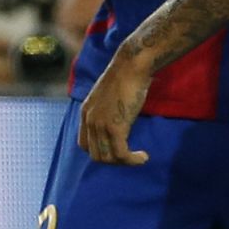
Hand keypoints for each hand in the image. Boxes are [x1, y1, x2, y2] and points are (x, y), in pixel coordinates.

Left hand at [77, 49, 150, 164]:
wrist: (131, 66)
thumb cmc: (125, 77)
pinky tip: (143, 157)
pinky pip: (121, 154)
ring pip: (108, 158)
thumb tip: (116, 122)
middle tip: (130, 155)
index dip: (100, 151)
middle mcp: (90, 120)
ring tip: (139, 157)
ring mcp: (100, 124)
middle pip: (96, 155)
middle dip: (114, 160)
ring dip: (125, 162)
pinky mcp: (115, 127)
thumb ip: (106, 111)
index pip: (84, 145)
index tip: (116, 149)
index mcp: (85, 112)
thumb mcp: (108, 96)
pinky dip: (133, 160)